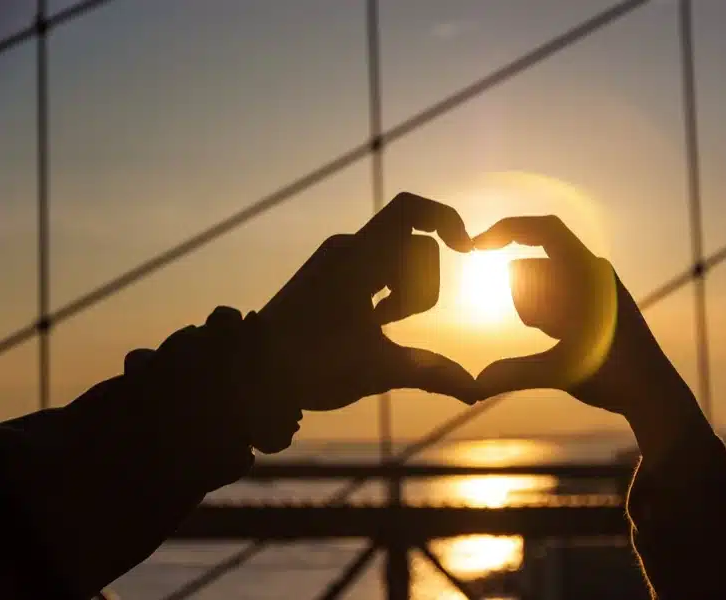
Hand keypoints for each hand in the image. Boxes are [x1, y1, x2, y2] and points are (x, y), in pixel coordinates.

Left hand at [258, 192, 479, 421]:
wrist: (249, 372)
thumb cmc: (311, 366)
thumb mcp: (378, 370)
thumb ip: (431, 373)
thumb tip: (476, 390)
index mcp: (359, 259)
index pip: (411, 209)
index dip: (446, 219)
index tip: (467, 250)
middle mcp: (346, 248)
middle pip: (413, 246)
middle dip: (420, 286)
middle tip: (393, 321)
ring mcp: (335, 259)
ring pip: (395, 258)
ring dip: (403, 291)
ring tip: (379, 324)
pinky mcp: (327, 273)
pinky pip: (374, 265)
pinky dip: (386, 289)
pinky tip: (371, 321)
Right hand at [472, 215, 699, 431]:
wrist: (655, 393)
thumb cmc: (615, 378)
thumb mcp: (561, 372)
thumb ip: (516, 374)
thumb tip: (475, 383)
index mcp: (589, 275)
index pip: (545, 229)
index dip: (508, 228)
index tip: (477, 245)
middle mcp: (596, 272)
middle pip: (538, 268)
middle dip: (530, 303)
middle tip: (552, 337)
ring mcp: (599, 285)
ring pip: (547, 283)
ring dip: (540, 310)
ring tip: (562, 342)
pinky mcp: (600, 299)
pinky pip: (560, 291)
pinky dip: (550, 312)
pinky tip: (564, 340)